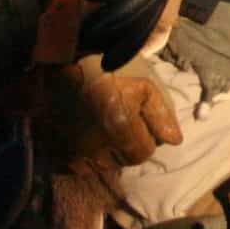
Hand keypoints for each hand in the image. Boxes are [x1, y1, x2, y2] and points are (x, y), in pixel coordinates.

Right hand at [42, 54, 183, 171]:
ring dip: (106, 153)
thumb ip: (161, 115)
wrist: (63, 63)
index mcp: (120, 128)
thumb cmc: (109, 72)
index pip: (143, 153)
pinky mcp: (55, 153)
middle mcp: (95, 146)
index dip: (146, 139)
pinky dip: (83, 155)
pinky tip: (83, 134)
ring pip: (100, 165)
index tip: (138, 124)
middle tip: (120, 124)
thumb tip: (174, 141)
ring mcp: (72, 152)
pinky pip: (77, 166)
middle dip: (127, 147)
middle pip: (122, 162)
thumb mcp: (143, 86)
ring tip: (102, 128)